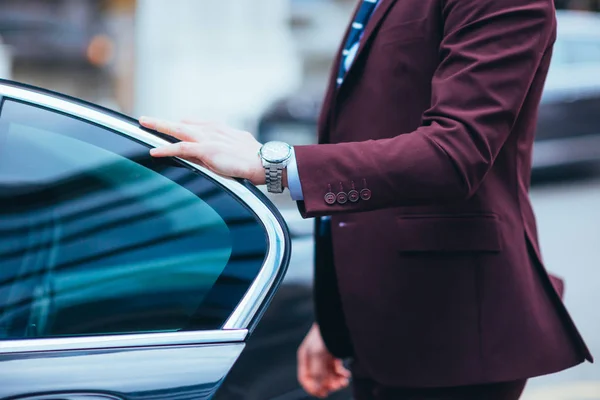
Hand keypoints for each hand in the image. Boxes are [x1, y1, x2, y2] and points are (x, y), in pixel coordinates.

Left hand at [139, 117, 264, 184]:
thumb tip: (220, 150)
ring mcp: (208, 139)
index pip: (194, 124)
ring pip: (177, 130)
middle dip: (162, 122)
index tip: (170, 125)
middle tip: (145, 119)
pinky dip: (166, 149)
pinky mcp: (206, 150)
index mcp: (219, 129)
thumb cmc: (254, 157)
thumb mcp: (238, 146)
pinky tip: (154, 151)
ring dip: (159, 127)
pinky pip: (181, 148)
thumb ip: (225, 145)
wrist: (263, 162)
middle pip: (182, 124)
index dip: (180, 125)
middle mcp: (211, 130)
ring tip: (144, 125)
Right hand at [297, 323, 350, 397]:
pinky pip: (336, 369)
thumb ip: (317, 372)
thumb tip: (318, 389)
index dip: (313, 388)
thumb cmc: (326, 333)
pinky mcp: (334, 354)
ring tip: (344, 381)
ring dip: (336, 381)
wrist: (338, 318)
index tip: (323, 393)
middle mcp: (314, 358)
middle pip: (319, 378)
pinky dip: (341, 374)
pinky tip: (346, 374)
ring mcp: (324, 356)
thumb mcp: (318, 354)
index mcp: (306, 357)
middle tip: (338, 386)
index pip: (305, 379)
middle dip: (328, 384)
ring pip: (329, 375)